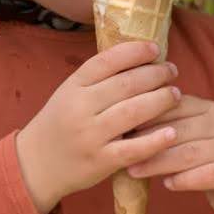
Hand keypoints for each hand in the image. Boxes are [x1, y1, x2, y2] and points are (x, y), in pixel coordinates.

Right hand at [16, 40, 179, 213]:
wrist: (37, 164)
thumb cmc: (59, 124)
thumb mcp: (68, 94)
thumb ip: (96, 80)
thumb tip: (137, 59)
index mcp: (72, 87)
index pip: (106, 61)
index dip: (134, 51)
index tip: (154, 48)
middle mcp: (80, 108)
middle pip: (125, 84)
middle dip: (155, 75)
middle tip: (172, 71)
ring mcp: (90, 135)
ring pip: (134, 112)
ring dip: (160, 101)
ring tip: (175, 94)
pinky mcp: (101, 161)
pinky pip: (134, 149)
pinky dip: (156, 141)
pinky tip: (172, 133)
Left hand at [126, 94, 213, 213]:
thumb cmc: (204, 158)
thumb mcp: (186, 136)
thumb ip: (164, 126)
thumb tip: (121, 125)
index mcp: (208, 107)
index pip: (172, 106)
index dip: (144, 117)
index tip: (118, 128)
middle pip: (178, 130)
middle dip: (146, 142)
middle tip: (120, 151)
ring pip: (189, 153)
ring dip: (158, 163)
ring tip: (134, 170)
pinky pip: (206, 175)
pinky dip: (183, 180)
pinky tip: (167, 185)